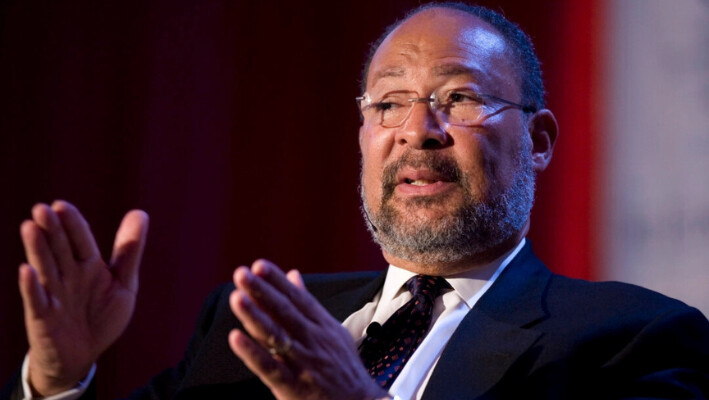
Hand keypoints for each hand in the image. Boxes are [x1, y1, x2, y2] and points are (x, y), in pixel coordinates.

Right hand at [18, 200, 148, 395]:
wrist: (83, 355)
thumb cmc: (102, 315)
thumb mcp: (124, 282)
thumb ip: (130, 250)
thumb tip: (140, 212)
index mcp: (89, 265)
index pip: (80, 239)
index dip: (72, 223)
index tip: (61, 205)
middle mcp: (68, 276)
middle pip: (59, 248)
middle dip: (52, 229)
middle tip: (41, 209)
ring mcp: (54, 295)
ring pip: (45, 268)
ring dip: (37, 249)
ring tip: (29, 227)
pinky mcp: (43, 317)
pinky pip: (37, 300)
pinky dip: (32, 286)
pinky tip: (27, 270)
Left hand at [228, 260, 387, 399]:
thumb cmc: (344, 368)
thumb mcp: (333, 331)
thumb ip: (309, 304)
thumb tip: (293, 275)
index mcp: (322, 326)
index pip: (298, 298)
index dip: (277, 281)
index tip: (259, 265)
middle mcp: (314, 340)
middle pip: (285, 312)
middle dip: (263, 291)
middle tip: (242, 273)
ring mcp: (304, 363)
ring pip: (277, 336)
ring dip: (255, 316)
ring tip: (237, 298)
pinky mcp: (294, 387)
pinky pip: (270, 368)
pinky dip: (253, 353)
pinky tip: (236, 338)